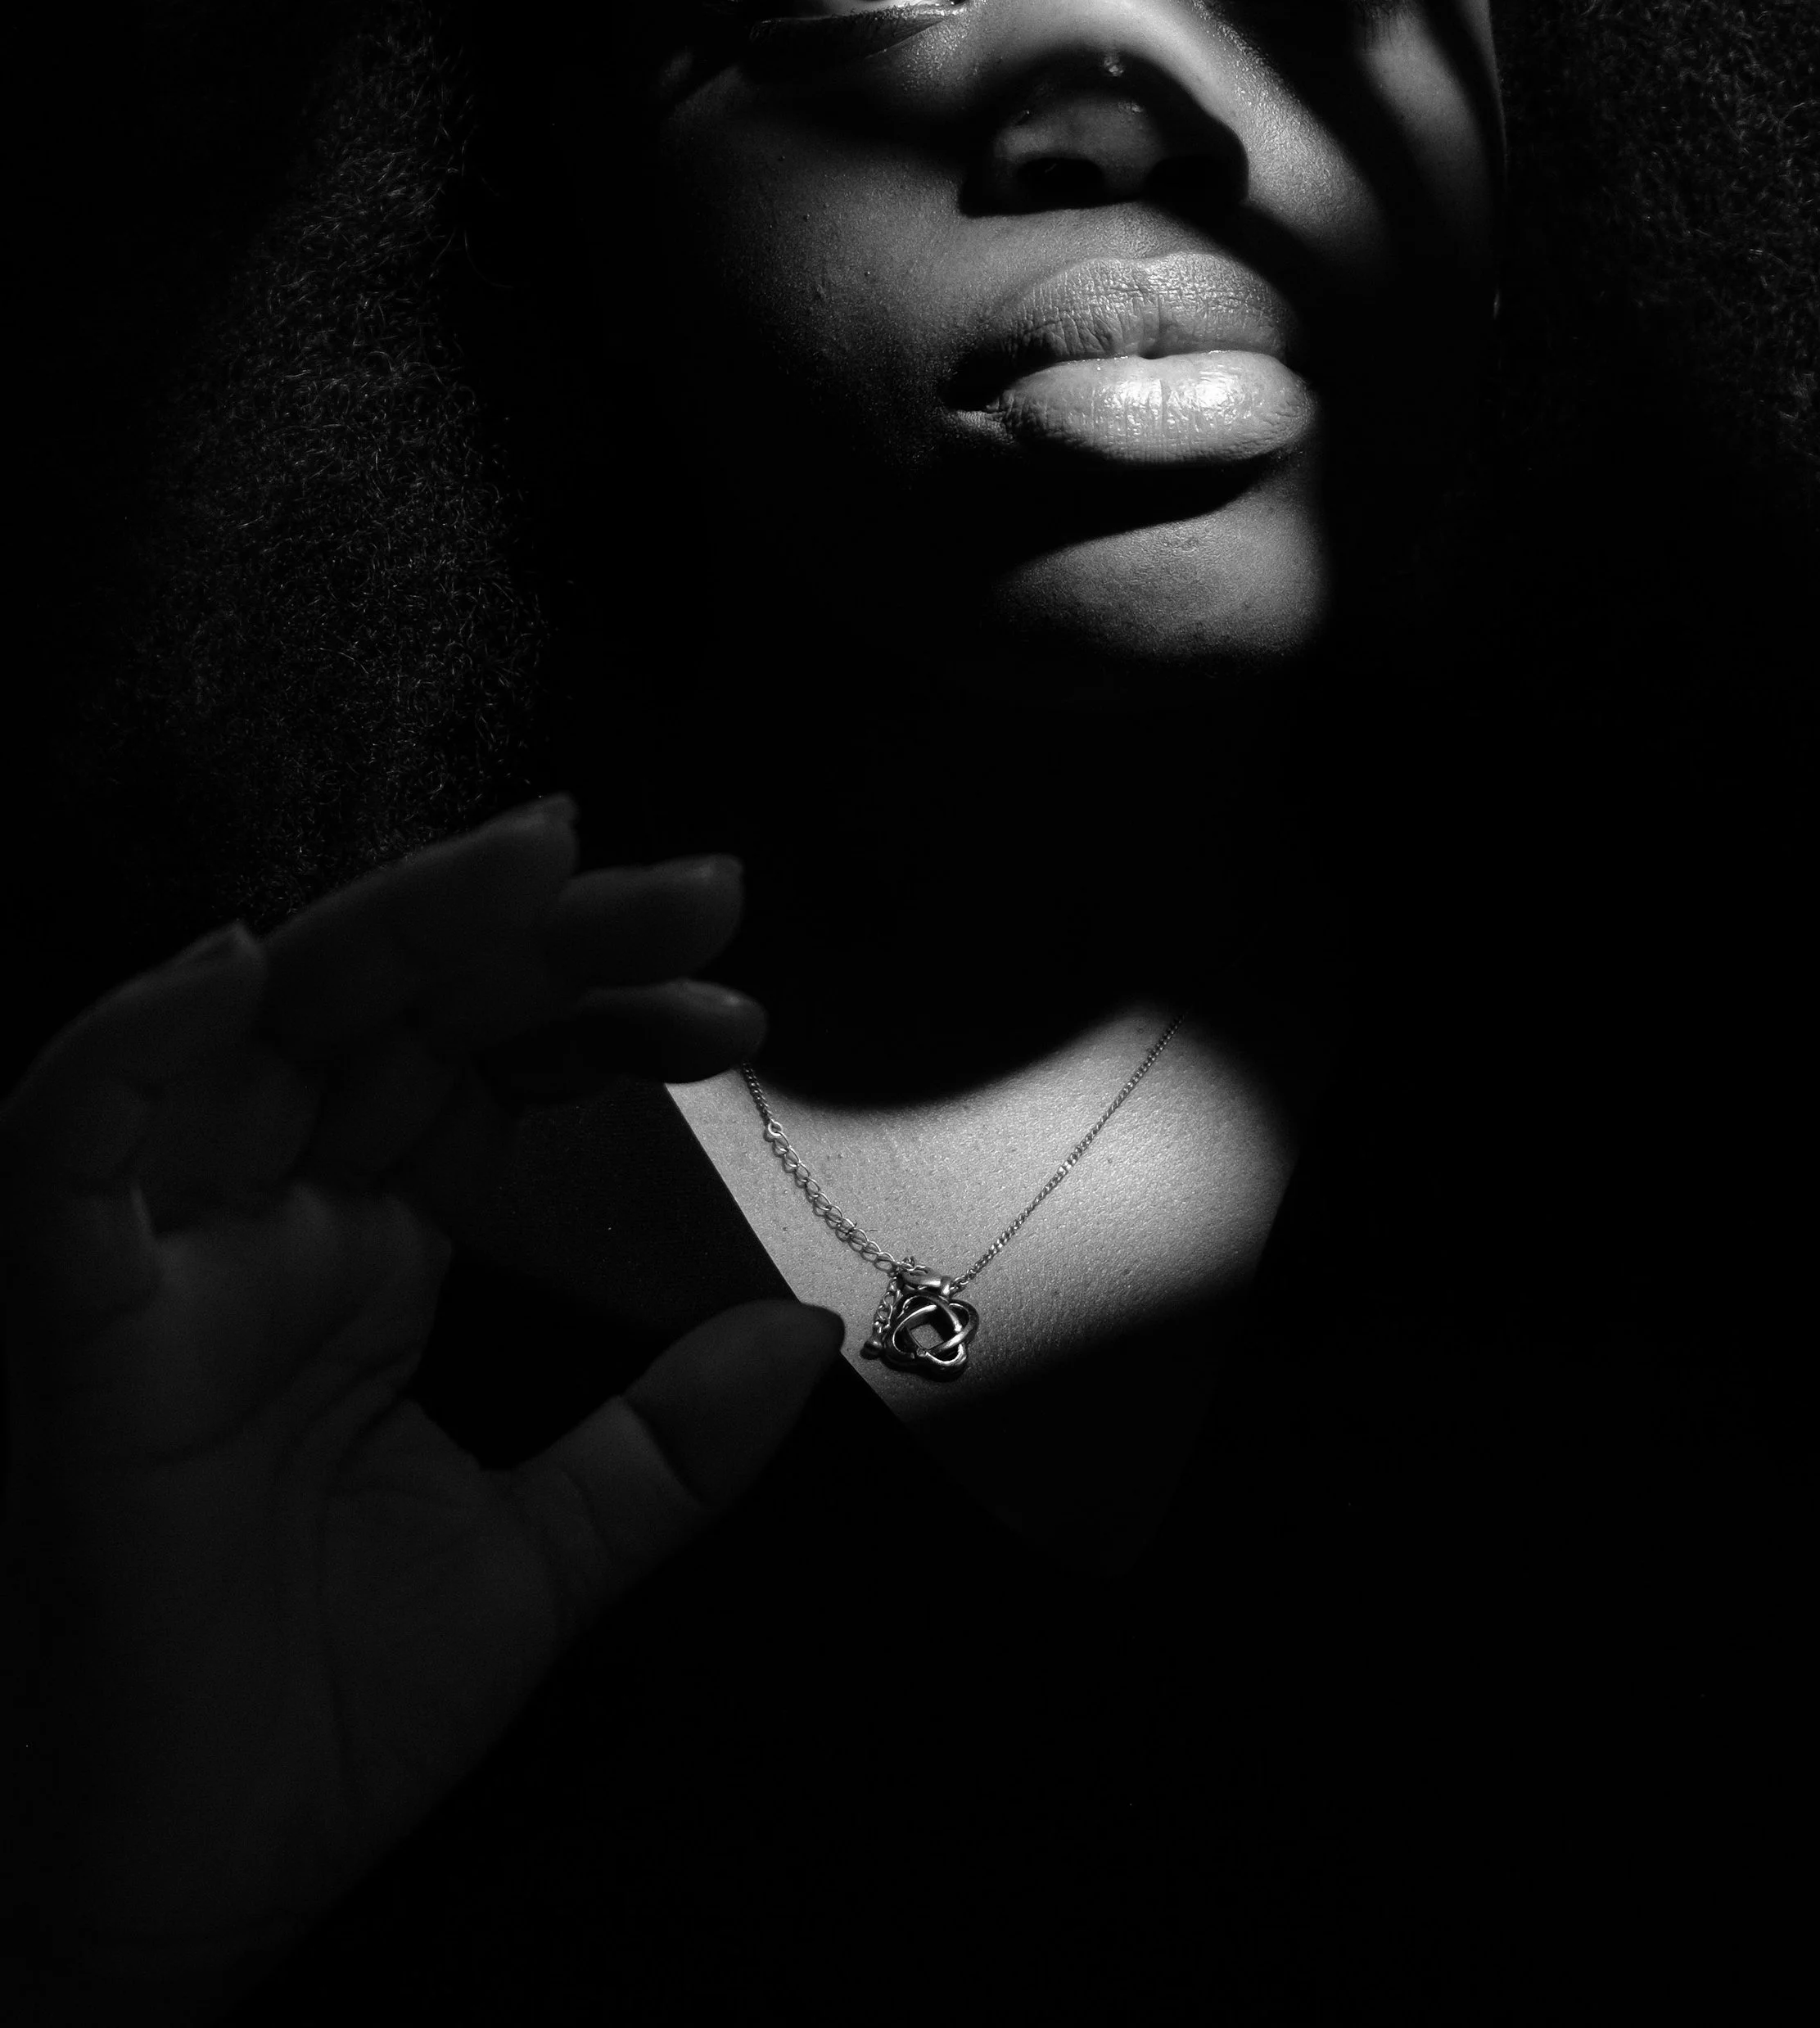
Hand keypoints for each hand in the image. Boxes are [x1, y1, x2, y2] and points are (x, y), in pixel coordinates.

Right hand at [0, 804, 840, 2020]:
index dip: (603, 1015)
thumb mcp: (533, 1571)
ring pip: (255, 1026)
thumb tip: (798, 1335)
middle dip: (543, 930)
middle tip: (696, 893)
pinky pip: (67, 1141)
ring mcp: (165, 1263)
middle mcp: (264, 1227)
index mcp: (364, 1259)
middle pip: (395, 1009)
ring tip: (537, 860)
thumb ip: (661, 1454)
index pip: (485, 1070)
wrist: (160, 1908)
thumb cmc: (302, 1735)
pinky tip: (241, 969)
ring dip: (390, 928)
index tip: (735, 1010)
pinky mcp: (73, 1326)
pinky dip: (138, 1043)